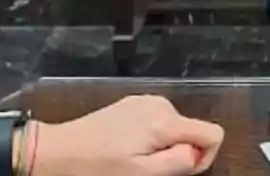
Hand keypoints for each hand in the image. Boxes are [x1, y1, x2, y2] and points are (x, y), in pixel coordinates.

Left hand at [37, 95, 224, 175]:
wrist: (55, 152)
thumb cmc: (96, 167)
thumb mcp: (140, 174)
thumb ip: (177, 162)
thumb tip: (197, 153)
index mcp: (166, 121)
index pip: (213, 133)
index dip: (204, 157)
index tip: (179, 171)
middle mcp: (161, 104)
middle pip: (192, 130)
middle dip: (177, 152)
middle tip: (145, 169)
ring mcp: (145, 102)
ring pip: (175, 128)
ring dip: (162, 146)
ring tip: (131, 158)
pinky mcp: (132, 104)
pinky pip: (158, 122)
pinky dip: (150, 138)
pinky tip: (124, 148)